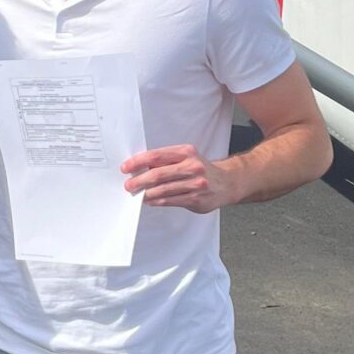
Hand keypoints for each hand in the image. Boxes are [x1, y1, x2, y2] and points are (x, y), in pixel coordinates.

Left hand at [119, 145, 235, 213]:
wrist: (226, 183)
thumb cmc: (200, 169)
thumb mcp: (186, 158)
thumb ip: (166, 161)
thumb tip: (139, 168)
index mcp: (186, 152)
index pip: (156, 155)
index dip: (138, 162)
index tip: (126, 167)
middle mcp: (192, 166)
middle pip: (158, 174)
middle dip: (139, 180)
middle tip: (129, 185)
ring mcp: (195, 184)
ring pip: (163, 190)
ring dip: (146, 193)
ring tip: (137, 194)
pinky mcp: (196, 199)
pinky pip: (170, 201)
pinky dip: (157, 201)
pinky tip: (150, 200)